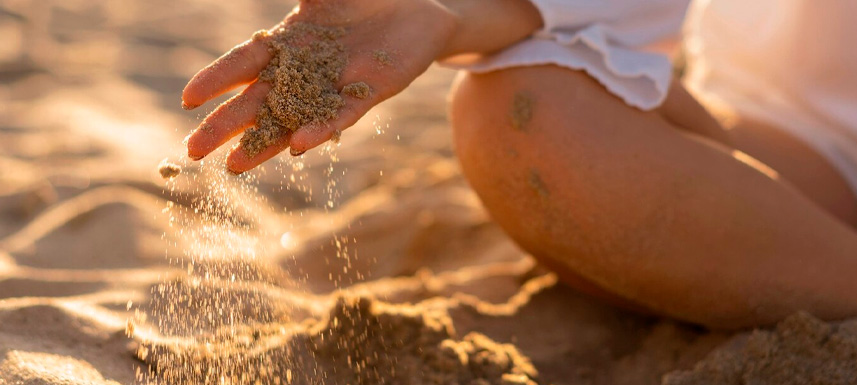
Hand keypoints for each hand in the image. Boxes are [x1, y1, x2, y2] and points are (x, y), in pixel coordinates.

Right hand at [182, 0, 456, 172]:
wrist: (415, 8)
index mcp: (288, 42)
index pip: (244, 62)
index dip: (216, 79)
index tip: (188, 100)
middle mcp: (304, 70)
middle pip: (257, 100)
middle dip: (225, 126)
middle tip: (193, 151)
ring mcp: (333, 85)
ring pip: (292, 119)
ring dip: (264, 143)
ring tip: (234, 166)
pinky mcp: (367, 94)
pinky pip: (340, 116)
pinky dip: (319, 130)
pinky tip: (297, 146)